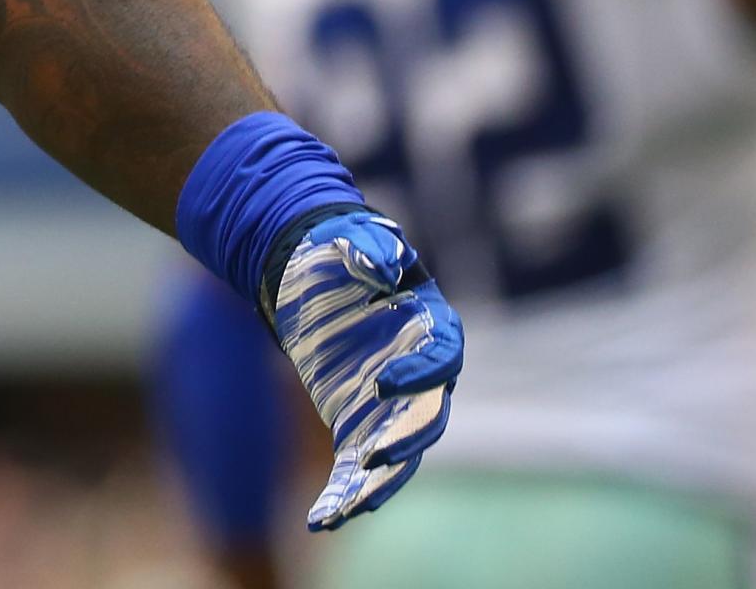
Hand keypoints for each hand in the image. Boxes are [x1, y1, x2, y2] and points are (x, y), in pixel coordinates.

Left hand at [265, 210, 461, 529]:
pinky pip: (357, 468)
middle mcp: (419, 377)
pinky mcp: (357, 424)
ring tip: (350, 508)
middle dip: (406, 440)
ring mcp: (390, 407)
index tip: (383, 382)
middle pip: (426, 419)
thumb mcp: (354, 238)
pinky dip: (344, 494)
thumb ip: (369, 248)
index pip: (442, 360)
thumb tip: (377, 265)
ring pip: (396, 455)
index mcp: (432, 330)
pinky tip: (323, 519)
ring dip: (378, 483)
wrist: (313, 273)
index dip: (419, 374)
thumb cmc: (341, 250)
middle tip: (376, 456)